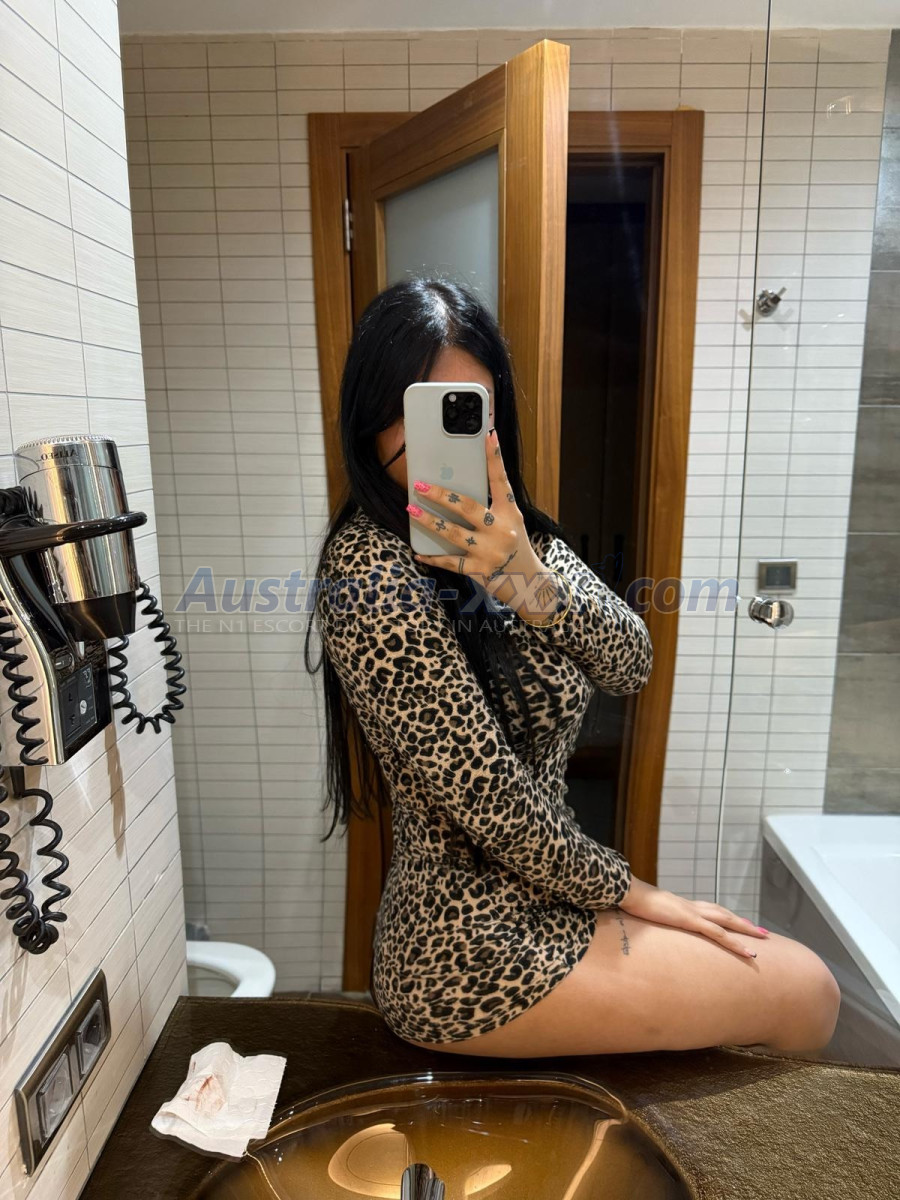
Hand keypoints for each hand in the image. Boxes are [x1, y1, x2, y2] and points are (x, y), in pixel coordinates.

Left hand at [406, 428, 551, 613]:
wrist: (528, 582)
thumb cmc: (515, 546)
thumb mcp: (511, 522)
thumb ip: (492, 507)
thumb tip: (458, 488)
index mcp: (510, 514)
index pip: (501, 481)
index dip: (494, 458)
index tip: (488, 436)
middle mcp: (501, 530)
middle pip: (467, 507)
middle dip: (441, 495)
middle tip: (420, 485)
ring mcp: (490, 552)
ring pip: (453, 534)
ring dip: (429, 522)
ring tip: (412, 510)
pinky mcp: (479, 570)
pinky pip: (450, 563)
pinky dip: (433, 558)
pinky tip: (418, 552)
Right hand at [617, 876, 769, 959]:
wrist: (627, 892)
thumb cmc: (631, 901)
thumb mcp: (645, 913)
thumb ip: (651, 917)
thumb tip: (647, 921)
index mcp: (682, 906)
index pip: (710, 910)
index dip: (725, 916)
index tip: (738, 923)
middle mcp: (691, 907)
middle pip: (724, 913)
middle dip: (743, 923)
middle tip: (762, 932)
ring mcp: (692, 912)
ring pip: (727, 921)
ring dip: (746, 930)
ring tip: (762, 938)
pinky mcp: (690, 920)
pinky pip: (718, 934)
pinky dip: (735, 942)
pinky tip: (747, 951)